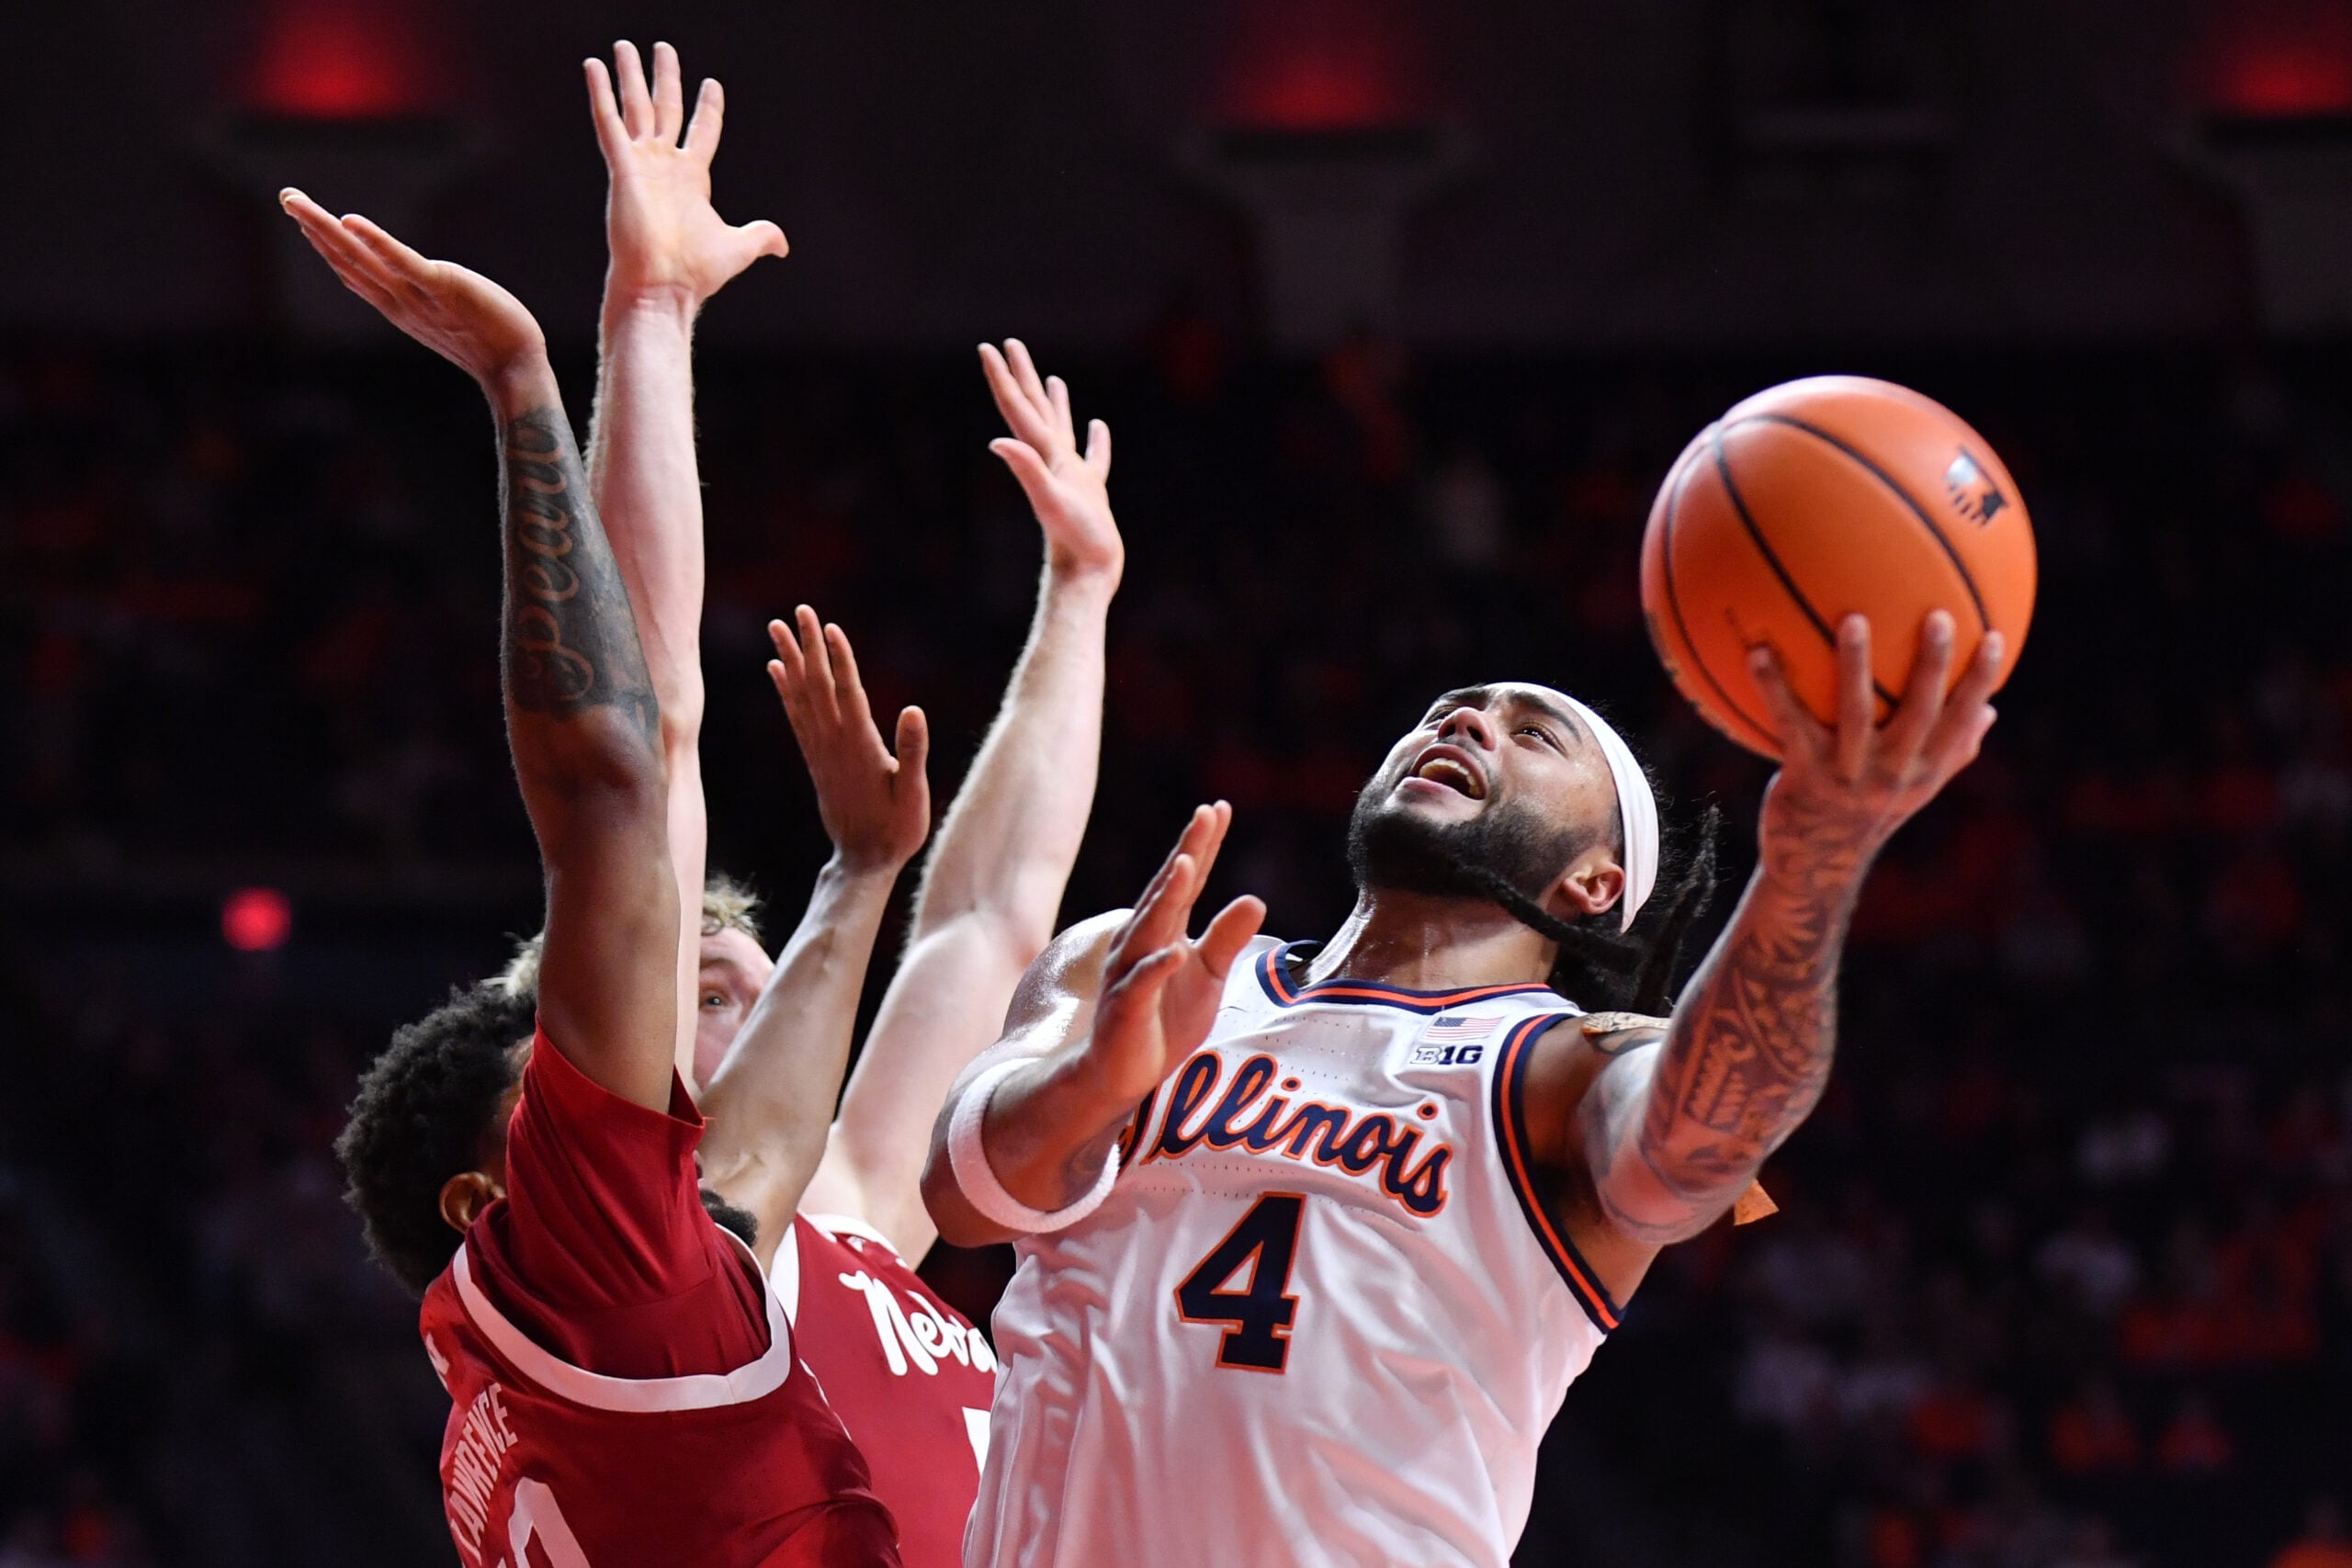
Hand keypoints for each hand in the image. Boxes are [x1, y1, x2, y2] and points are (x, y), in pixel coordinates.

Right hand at [280, 190, 545, 389]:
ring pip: (361, 259)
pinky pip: (403, 263)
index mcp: (399, 305)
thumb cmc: (492, 340)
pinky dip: (377, 242)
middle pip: (346, 261)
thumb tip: (422, 282)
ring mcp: (417, 296)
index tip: (302, 219)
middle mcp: (399, 301)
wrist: (517, 369)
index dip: (325, 245)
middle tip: (285, 196)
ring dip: (325, 229)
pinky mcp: (443, 288)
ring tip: (296, 202)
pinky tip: (351, 221)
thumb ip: (427, 298)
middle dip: (313, 228)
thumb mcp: (447, 316)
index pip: (352, 272)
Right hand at [586, 41, 788, 313]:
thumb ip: (760, 236)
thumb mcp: (738, 248)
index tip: (712, 84)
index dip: (708, 108)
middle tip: (663, 47)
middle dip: (665, 78)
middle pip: (667, 109)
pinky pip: (609, 122)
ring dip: (629, 75)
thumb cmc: (695, 273)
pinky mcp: (621, 167)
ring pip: (635, 107)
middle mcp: (665, 166)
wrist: (663, 286)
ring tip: (624, 45)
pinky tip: (593, 68)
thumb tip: (783, 244)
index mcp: (692, 179)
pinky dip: (600, 93)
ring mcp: (641, 164)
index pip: (702, 131)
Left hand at [768, 606, 930, 872]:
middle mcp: (833, 743)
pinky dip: (785, 691)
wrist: (863, 861)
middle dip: (808, 646)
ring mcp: (821, 751)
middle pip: (817, 686)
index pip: (847, 693)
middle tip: (799, 610)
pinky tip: (776, 670)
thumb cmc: (896, 830)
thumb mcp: (914, 794)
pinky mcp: (816, 760)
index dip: (838, 660)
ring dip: (789, 660)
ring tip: (776, 628)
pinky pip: (796, 717)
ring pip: (800, 697)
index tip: (828, 628)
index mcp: (859, 746)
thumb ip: (913, 752)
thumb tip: (912, 709)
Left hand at [979, 340, 1123, 586]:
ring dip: (1055, 403)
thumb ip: (1027, 469)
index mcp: (1045, 457)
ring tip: (1054, 379)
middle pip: (1034, 410)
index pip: (1019, 409)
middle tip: (1013, 344)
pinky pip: (1094, 458)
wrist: (1088, 575)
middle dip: (1024, 376)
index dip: (1004, 377)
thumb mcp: (1050, 501)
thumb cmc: (1074, 541)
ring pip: (1061, 429)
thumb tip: (996, 442)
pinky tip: (1098, 427)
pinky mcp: (1091, 493)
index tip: (988, 347)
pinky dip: (1096, 441)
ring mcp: (1072, 476)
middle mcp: (1054, 462)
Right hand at [1083, 805, 1265, 1104]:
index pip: (1186, 881)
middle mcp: (1142, 942)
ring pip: (1150, 928)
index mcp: (1163, 930)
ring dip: (1167, 896)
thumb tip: (1256, 898)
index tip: (1219, 808)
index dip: (1203, 846)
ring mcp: (1130, 973)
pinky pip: (1141, 984)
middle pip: (1167, 891)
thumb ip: (1227, 938)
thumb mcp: (1208, 976)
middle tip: (1205, 814)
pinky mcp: (1126, 1009)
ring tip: (1187, 864)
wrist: (1120, 1074)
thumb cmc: (1164, 1020)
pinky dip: (1157, 967)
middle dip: (1186, 852)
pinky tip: (1176, 952)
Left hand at [1749, 610, 2003, 878]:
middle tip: (1936, 615)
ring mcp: (1847, 774)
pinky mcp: (1804, 774)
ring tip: (1853, 619)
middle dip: (1932, 664)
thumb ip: (1952, 751)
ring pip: (1856, 713)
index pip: (1961, 720)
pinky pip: (1789, 721)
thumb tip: (1991, 710)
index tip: (1992, 635)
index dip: (1979, 680)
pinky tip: (1758, 651)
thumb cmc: (1868, 813)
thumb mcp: (1915, 789)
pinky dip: (1773, 686)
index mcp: (1924, 771)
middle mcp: (1892, 772)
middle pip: (1919, 712)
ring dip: (1855, 664)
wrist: (1815, 865)